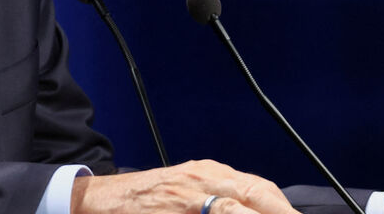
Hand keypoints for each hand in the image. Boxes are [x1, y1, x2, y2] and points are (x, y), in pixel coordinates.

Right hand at [71, 159, 300, 213]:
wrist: (100, 200)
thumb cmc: (144, 202)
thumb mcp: (185, 194)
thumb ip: (217, 202)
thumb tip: (248, 207)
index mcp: (211, 173)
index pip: (260, 189)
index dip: (282, 208)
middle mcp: (206, 177)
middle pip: (259, 194)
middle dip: (281, 211)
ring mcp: (191, 193)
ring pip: (239, 206)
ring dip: (264, 213)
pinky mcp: (178, 205)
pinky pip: (217, 210)